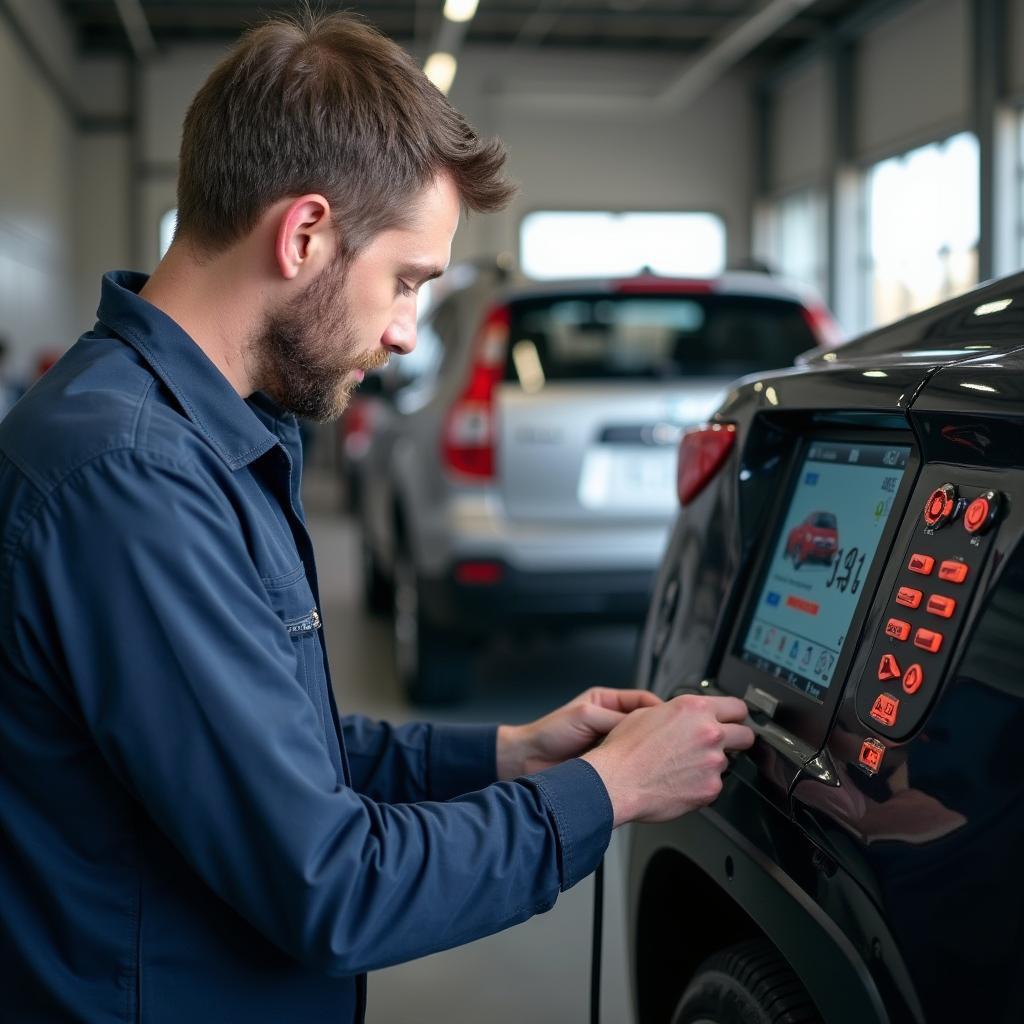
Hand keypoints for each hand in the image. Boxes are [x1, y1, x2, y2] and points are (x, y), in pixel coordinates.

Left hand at [496, 687, 661, 778]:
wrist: (527, 761)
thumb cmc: (548, 733)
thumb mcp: (585, 716)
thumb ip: (615, 719)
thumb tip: (644, 725)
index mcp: (607, 702)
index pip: (643, 701)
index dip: (659, 710)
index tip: (670, 721)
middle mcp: (611, 722)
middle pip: (643, 725)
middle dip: (655, 733)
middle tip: (668, 742)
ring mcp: (610, 745)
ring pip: (638, 746)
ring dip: (644, 753)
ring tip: (652, 758)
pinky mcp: (608, 766)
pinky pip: (628, 765)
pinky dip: (634, 768)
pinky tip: (638, 772)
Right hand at [580, 693, 754, 826]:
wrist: (616, 781)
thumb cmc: (626, 750)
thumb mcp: (648, 713)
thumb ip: (679, 714)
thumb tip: (688, 718)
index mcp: (694, 709)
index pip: (737, 707)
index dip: (735, 715)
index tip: (733, 720)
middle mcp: (709, 733)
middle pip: (746, 735)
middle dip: (736, 739)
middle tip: (719, 744)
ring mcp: (713, 762)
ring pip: (727, 762)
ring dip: (712, 764)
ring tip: (684, 767)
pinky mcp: (710, 789)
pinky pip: (715, 785)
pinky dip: (702, 785)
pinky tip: (680, 781)